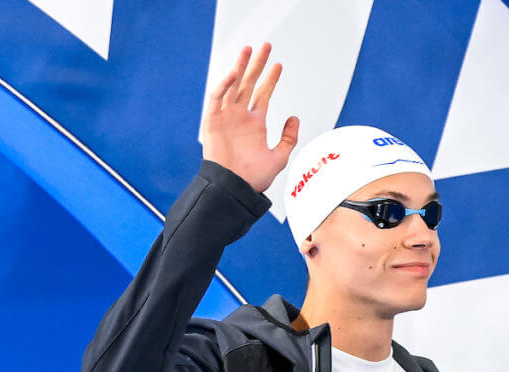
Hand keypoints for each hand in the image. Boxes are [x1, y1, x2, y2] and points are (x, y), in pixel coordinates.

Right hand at [201, 42, 298, 193]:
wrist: (234, 189)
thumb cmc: (254, 178)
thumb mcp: (278, 157)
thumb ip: (288, 138)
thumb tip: (295, 118)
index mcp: (254, 124)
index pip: (263, 94)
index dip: (271, 79)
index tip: (279, 65)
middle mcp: (240, 117)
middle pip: (249, 83)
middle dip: (257, 65)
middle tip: (266, 46)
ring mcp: (226, 117)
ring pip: (233, 86)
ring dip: (240, 67)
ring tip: (249, 49)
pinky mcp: (213, 122)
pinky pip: (217, 99)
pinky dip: (225, 86)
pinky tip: (236, 73)